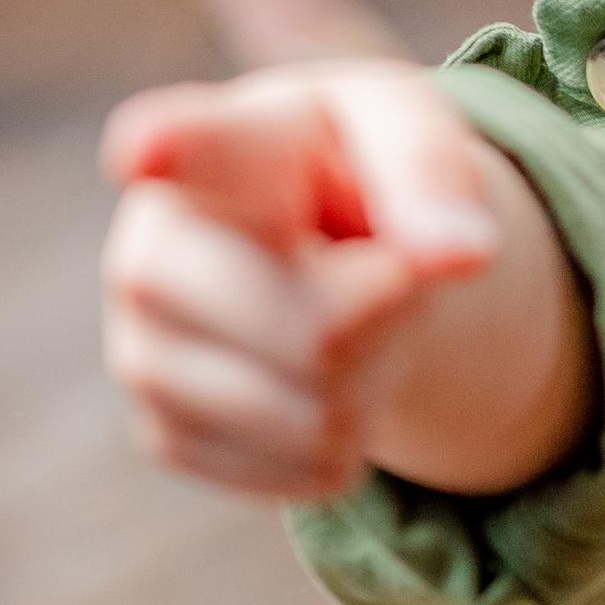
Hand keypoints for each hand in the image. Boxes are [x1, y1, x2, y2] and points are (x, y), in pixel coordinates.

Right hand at [100, 66, 597, 505]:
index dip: (167, 150)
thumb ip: (434, 169)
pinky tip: (314, 378)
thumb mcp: (409, 132)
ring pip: (310, 419)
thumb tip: (461, 253)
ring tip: (344, 321)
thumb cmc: (357, 170)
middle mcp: (152, 249)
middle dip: (384, 321)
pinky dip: (345, 444)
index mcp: (221, 148)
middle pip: (314, 334)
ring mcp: (142, 350)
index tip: (145, 148)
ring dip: (368, 385)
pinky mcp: (163, 432)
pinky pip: (302, 473)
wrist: (316, 237)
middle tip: (378, 273)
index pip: (192, 150)